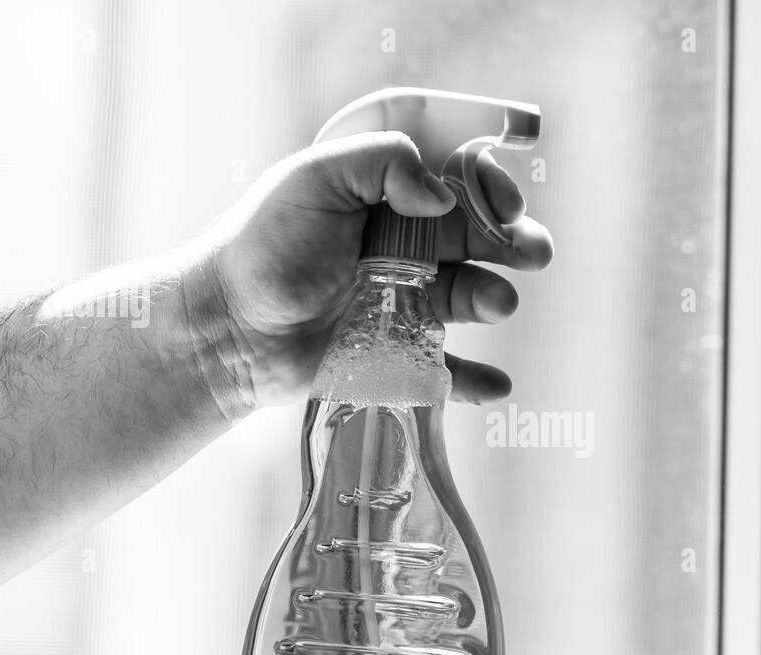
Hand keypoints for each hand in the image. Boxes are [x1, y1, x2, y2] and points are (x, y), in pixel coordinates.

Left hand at [190, 131, 552, 412]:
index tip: (503, 205)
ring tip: (499, 304)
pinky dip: (478, 381)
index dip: (490, 188)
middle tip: (534, 253)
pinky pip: (450, 370)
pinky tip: (499, 385)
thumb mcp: (313, 179)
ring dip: (496, 297)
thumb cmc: (263, 246)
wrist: (225, 327)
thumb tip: (442, 195)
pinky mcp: (399, 355)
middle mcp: (407, 246)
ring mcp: (406, 301)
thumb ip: (380, 164)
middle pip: (480, 238)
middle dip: (516, 242)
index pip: (459, 181)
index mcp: (390, 197)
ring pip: (471, 296)